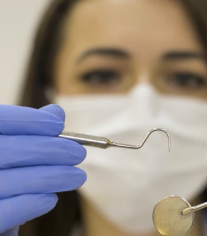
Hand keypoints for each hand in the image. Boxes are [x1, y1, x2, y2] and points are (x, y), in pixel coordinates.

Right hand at [0, 104, 85, 234]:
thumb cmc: (3, 179)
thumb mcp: (11, 152)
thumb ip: (29, 132)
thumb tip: (55, 113)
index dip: (29, 121)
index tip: (59, 126)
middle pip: (8, 151)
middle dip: (51, 150)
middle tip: (79, 154)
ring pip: (12, 181)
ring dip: (53, 177)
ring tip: (77, 177)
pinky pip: (6, 211)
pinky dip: (32, 203)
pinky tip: (51, 199)